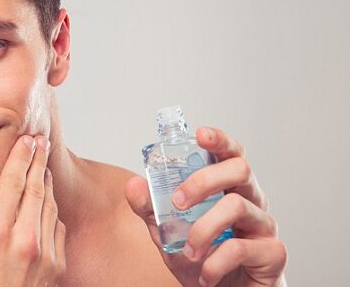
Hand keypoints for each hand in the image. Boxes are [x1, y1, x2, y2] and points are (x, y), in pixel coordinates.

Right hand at [0, 135, 65, 286]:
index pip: (12, 183)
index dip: (20, 157)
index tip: (25, 139)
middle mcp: (25, 240)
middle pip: (35, 187)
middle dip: (38, 160)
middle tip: (40, 139)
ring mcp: (45, 254)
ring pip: (49, 205)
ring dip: (46, 181)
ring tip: (42, 164)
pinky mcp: (57, 266)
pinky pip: (57, 227)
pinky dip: (52, 209)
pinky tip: (46, 201)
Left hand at [126, 127, 287, 285]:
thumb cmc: (201, 259)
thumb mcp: (168, 234)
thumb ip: (151, 209)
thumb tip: (134, 185)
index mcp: (228, 189)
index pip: (230, 154)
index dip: (219, 140)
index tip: (200, 134)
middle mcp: (252, 200)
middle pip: (239, 169)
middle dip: (203, 180)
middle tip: (177, 202)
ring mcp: (264, 225)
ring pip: (237, 206)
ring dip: (202, 229)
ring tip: (189, 252)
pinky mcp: (273, 252)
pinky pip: (241, 247)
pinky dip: (215, 262)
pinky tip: (206, 273)